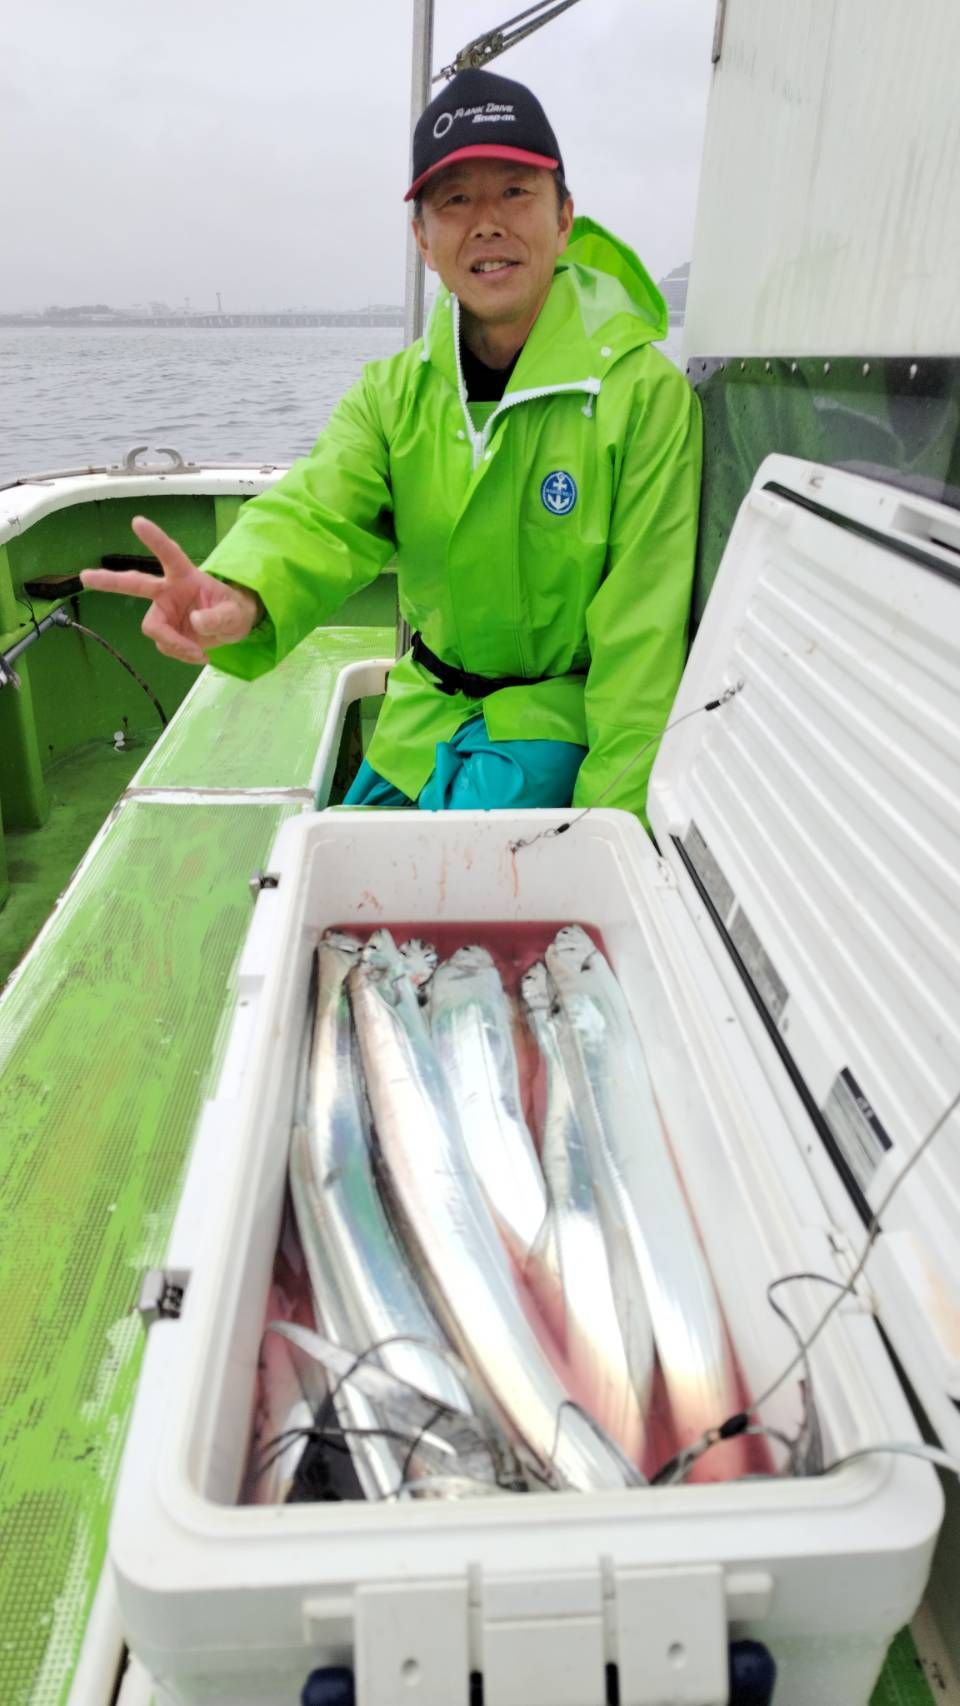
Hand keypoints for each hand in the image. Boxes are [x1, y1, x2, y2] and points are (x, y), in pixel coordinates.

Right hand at [79, 516, 262, 664]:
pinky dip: (180, 653)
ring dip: (174, 643)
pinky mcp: (166, 630)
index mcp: (185, 575)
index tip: (137, 521)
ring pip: (154, 629)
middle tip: (84, 576)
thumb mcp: (236, 614)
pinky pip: (165, 646)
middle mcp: (168, 591)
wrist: (232, 628)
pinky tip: (196, 653)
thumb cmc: (235, 610)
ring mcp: (165, 611)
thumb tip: (195, 622)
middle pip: (134, 584)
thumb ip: (219, 617)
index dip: (154, 539)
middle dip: (109, 581)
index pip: (169, 554)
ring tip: (198, 652)